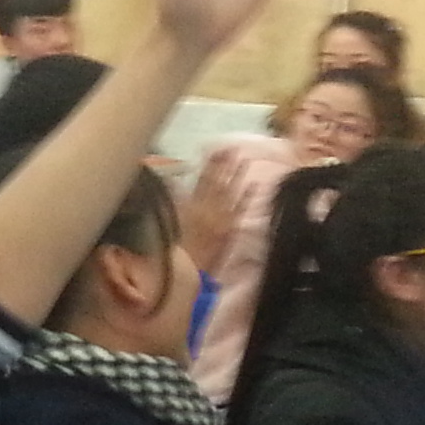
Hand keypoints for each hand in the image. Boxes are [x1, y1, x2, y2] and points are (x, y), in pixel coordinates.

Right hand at [175, 149, 248, 278]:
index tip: (213, 150)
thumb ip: (174, 202)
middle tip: (230, 147)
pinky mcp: (232, 231)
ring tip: (243, 158)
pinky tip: (253, 185)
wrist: (190, 277)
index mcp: (191, 208)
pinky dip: (247, 197)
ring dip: (236, 175)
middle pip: (216, 183)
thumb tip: (173, 181)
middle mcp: (208, 210)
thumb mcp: (170, 225)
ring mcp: (222, 219)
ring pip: (230, 192)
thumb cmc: (176, 253)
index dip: (208, 166)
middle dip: (223, 165)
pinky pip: (241, 211)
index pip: (200, 182)